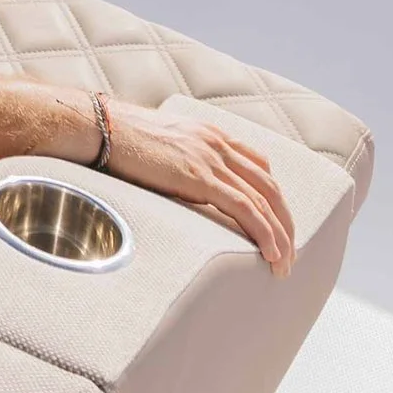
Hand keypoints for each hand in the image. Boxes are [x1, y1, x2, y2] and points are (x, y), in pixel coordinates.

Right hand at [98, 102, 295, 272]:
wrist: (102, 127)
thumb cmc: (121, 140)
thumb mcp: (163, 146)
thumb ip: (182, 160)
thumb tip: (179, 183)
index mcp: (210, 134)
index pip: (259, 166)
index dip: (273, 199)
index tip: (277, 225)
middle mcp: (217, 143)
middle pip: (270, 187)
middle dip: (285, 222)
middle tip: (290, 253)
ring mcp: (211, 158)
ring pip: (264, 201)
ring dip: (281, 235)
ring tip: (284, 264)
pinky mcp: (200, 176)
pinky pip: (245, 209)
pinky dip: (265, 233)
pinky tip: (272, 254)